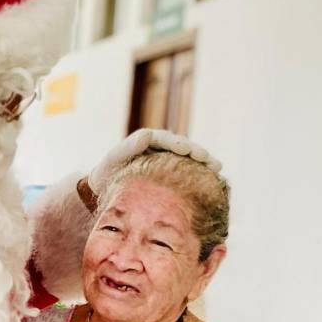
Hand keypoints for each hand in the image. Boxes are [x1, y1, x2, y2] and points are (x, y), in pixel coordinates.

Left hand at [87, 128, 221, 195]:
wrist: (105, 185)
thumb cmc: (108, 173)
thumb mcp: (114, 159)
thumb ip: (128, 147)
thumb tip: (148, 135)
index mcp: (147, 141)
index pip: (167, 140)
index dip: (178, 145)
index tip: (187, 150)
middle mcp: (159, 147)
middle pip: (183, 147)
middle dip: (197, 152)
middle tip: (208, 160)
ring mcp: (166, 159)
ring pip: (188, 158)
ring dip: (204, 162)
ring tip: (217, 168)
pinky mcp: (170, 172)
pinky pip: (187, 170)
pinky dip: (199, 174)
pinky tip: (212, 181)